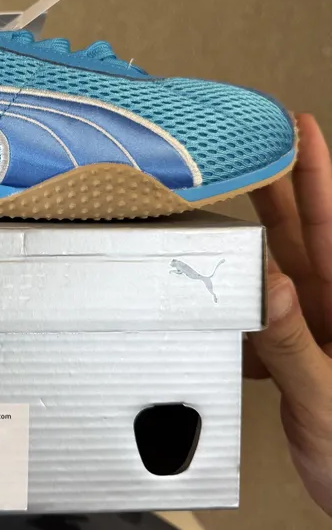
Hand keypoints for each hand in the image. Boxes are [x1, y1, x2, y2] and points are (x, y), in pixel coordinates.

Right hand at [247, 114, 331, 515]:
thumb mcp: (331, 402)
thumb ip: (294, 344)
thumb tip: (265, 283)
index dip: (318, 173)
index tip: (299, 128)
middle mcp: (331, 309)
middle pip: (299, 235)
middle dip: (275, 188)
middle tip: (246, 148)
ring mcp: (310, 331)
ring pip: (272, 272)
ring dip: (246, 242)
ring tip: (214, 209)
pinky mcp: (289, 355)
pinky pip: (255, 315)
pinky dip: (232, 302)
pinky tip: (210, 296)